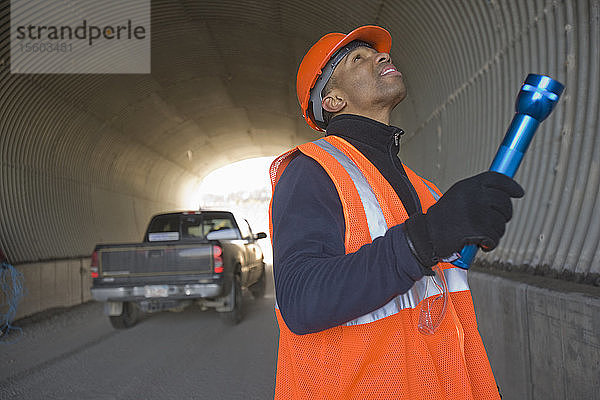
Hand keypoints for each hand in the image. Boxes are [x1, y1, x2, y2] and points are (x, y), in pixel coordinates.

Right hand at [404, 171, 523, 266]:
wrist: (426, 235)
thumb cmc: (441, 220)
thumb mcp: (456, 197)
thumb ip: (476, 193)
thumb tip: (501, 196)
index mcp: (468, 185)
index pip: (497, 179)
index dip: (511, 186)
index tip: (519, 193)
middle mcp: (473, 194)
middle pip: (504, 202)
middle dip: (504, 215)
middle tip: (494, 222)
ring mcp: (476, 210)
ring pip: (501, 222)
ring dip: (495, 232)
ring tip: (482, 234)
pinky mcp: (477, 228)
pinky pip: (495, 237)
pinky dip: (490, 244)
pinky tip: (481, 243)